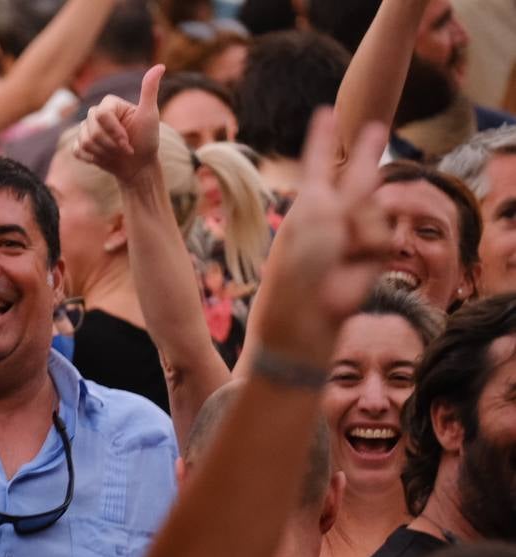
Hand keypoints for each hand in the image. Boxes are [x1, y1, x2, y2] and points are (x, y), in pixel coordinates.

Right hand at [75, 64, 163, 184]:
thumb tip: (160, 66)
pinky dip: (92, 158)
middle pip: (92, 130)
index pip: (101, 114)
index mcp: (110, 104)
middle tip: (124, 149)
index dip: (113, 131)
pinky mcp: (81, 144)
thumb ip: (150, 91)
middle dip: (110, 144)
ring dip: (103, 153)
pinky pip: (77, 150)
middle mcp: (96, 114)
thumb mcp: (150, 115)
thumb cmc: (146, 140)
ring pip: (85, 141)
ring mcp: (86, 129)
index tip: (127, 141)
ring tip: (116, 154)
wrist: (138, 165)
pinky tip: (104, 159)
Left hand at [258, 111, 391, 358]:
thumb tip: (374, 176)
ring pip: (377, 206)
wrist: (306, 315)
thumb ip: (349, 189)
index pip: (316, 162)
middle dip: (364, 151)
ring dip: (363, 221)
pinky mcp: (371, 256)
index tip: (323, 113)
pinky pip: (385, 234)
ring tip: (341, 249)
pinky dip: (372, 243)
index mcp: (306, 202)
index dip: (321, 137)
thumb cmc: (298, 266)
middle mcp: (330, 213)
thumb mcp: (318, 218)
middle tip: (376, 126)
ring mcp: (352, 234)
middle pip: (355, 174)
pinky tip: (357, 262)